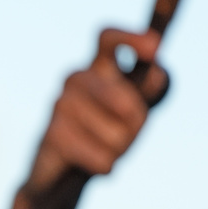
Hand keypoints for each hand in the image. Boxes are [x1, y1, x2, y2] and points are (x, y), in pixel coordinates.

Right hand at [0, 28, 165, 208]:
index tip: (155, 47)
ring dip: (118, 149)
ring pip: (115, 135)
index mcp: (98, 66)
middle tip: (129, 134)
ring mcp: (61, 104)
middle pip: (125, 101)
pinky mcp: (52, 134)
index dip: (131, 39)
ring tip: (104, 149)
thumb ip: (147, 89)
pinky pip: (100, 157)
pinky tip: (94, 163)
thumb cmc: (104, 132)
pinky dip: (104, 165)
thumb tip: (156, 74)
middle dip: (135, 125)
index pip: (109, 39)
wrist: (61, 169)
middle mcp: (76, 78)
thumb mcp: (133, 110)